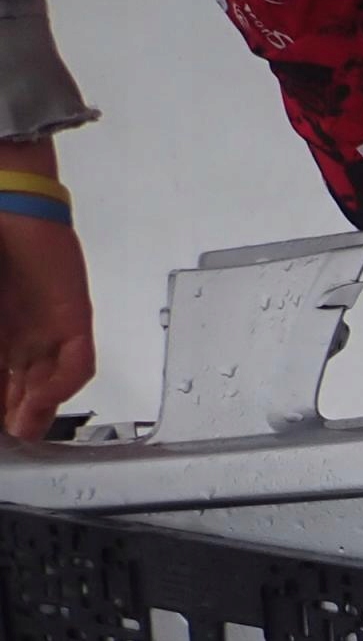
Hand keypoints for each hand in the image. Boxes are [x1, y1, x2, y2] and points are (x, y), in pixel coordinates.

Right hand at [0, 142, 96, 441]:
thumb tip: (2, 385)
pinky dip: (60, 385)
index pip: (4, 383)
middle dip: (15, 416)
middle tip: (10, 440)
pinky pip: (76, 362)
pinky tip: (45, 401)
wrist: (6, 200)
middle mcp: (24, 337)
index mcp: (2, 335)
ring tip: (22, 434)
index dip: (3, 407)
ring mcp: (50, 328)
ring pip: (48, 384)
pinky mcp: (74, 317)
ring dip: (37, 411)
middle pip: (22, 389)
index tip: (3, 433)